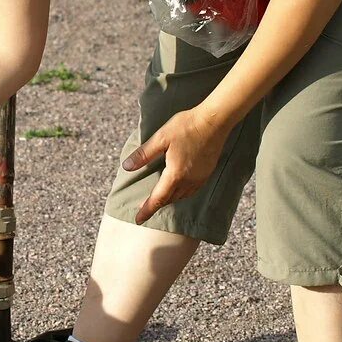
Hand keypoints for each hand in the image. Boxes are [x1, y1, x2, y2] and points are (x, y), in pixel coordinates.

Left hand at [122, 108, 229, 223]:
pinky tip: (178, 187)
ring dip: (170, 199)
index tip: (138, 220)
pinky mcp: (207, 172)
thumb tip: (127, 167)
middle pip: (170, 199)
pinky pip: (192, 190)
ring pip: (182, 196)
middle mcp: (189, 180)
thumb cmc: (186, 127)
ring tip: (160, 198)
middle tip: (144, 207)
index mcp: (176, 174)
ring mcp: (200, 177)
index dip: (147, 210)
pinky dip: (182, 193)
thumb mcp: (160, 138)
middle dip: (157, 204)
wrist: (214, 120)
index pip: (158, 198)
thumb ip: (143, 155)